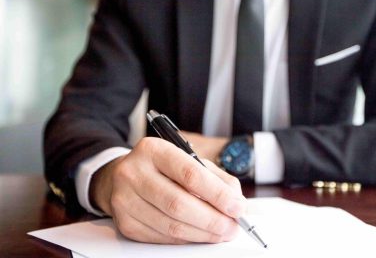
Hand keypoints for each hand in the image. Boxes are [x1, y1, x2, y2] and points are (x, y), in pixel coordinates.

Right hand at [89, 137, 244, 243]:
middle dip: (212, 219)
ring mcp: (125, 199)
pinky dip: (185, 240)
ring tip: (221, 233)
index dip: (217, 194)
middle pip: (178, 203)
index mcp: (153, 150)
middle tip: (232, 227)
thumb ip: (216, 177)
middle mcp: (134, 172)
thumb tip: (236, 201)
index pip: (189, 173)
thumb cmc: (162, 168)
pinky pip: (161, 238)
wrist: (123, 176)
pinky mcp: (124, 223)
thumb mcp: (188, 160)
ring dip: (202, 234)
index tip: (237, 207)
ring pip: (170, 225)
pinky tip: (198, 235)